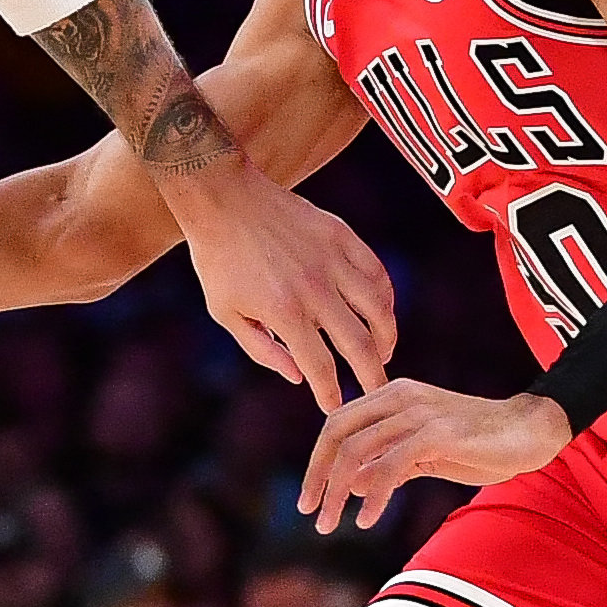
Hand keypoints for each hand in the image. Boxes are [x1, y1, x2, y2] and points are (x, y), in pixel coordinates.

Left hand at [171, 165, 395, 409]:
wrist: (224, 197)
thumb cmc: (219, 258)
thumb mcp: (225, 312)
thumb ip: (261, 349)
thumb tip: (297, 377)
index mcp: (283, 311)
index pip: (319, 365)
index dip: (332, 393)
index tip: (337, 408)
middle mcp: (314, 288)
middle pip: (359, 344)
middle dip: (372, 376)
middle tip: (377, 394)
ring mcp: (332, 260)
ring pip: (378, 309)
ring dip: (387, 338)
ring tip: (384, 355)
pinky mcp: (342, 236)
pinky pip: (377, 273)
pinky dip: (386, 299)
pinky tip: (382, 314)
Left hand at [300, 382, 570, 533]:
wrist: (530, 432)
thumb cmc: (478, 443)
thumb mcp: (422, 454)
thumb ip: (386, 463)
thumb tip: (352, 485)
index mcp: (391, 395)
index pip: (336, 424)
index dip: (316, 462)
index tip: (310, 498)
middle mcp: (399, 397)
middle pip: (336, 434)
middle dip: (317, 476)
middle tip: (310, 513)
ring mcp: (418, 413)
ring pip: (356, 451)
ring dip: (337, 493)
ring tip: (330, 524)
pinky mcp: (437, 433)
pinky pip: (390, 466)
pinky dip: (373, 496)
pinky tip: (367, 519)